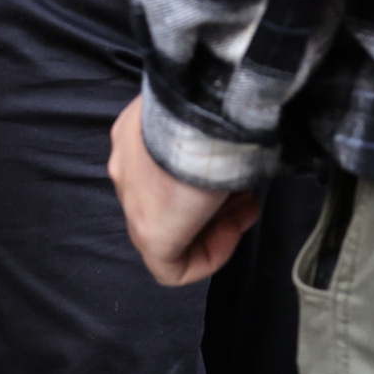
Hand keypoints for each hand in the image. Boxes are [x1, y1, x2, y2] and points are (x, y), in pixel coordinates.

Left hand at [106, 94, 258, 285]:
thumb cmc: (211, 108)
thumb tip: (231, 145)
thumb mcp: (206, 115)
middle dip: (211, 201)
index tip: (234, 171)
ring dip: (215, 224)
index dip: (203, 175)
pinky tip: (232, 234)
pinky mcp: (149, 235)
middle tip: (246, 194)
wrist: (201, 115)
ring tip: (247, 208)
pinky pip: (172, 264)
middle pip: (168, 198)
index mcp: (134, 134)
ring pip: (171, 230)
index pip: (163, 168)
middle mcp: (126, 167)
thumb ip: (206, 132)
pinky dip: (207, 255)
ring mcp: (133, 202)